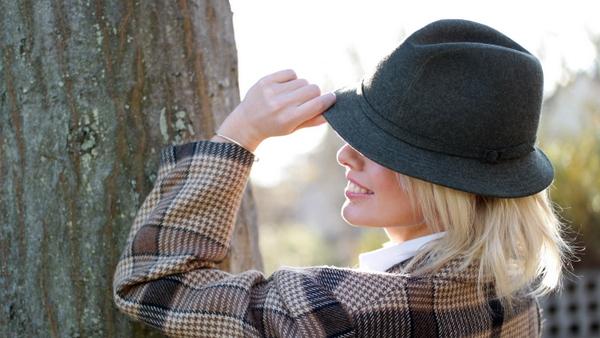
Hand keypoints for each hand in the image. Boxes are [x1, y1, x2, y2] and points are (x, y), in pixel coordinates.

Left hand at [215, 69, 335, 151]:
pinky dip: (292, 79)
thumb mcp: (293, 129)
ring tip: (292, 96)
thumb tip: (330, 110)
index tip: (332, 98)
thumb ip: (313, 120)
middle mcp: (281, 104)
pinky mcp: (266, 80)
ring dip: (302, 87)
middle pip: (313, 89)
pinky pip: (291, 73)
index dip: (329, 99)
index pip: (318, 104)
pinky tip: (285, 87)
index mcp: (289, 119)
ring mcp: (272, 91)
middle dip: (314, 94)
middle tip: (306, 100)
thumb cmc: (274, 127)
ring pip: (303, 81)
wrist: (247, 122)